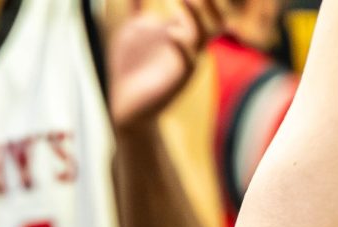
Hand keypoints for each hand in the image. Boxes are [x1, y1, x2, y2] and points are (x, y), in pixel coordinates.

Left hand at [107, 0, 218, 129]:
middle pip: (214, 19)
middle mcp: (187, 45)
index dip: (204, 0)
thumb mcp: (130, 33)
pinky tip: (171, 34)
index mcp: (180, 31)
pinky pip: (188, 64)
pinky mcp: (176, 82)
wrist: (123, 106)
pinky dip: (182, 47)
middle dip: (209, 3)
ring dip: (195, 17)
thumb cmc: (129, 68)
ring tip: (184, 0)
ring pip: (200, 38)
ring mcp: (183, 63)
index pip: (202, 7)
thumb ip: (136, 9)